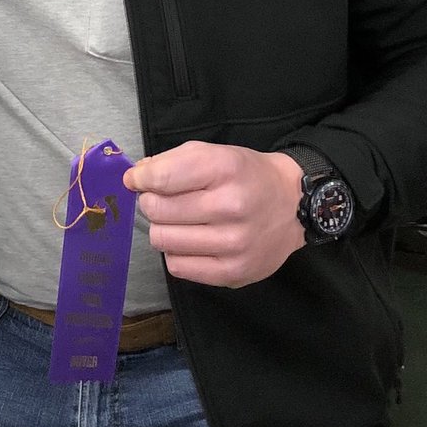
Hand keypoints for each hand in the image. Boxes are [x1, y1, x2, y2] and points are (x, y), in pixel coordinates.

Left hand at [123, 142, 305, 287]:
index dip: (140, 179)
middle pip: (157, 210)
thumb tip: (134, 178)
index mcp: (224, 169)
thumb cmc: (246, 175)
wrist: (293, 205)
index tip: (137, 180)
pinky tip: (191, 240)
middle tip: (162, 199)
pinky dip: (176, 252)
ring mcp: (234, 244)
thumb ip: (170, 161)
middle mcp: (231, 206)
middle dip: (151, 202)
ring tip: (178, 221)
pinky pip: (178, 267)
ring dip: (162, 228)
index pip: (162, 178)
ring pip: (163, 240)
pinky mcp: (234, 273)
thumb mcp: (213, 153)